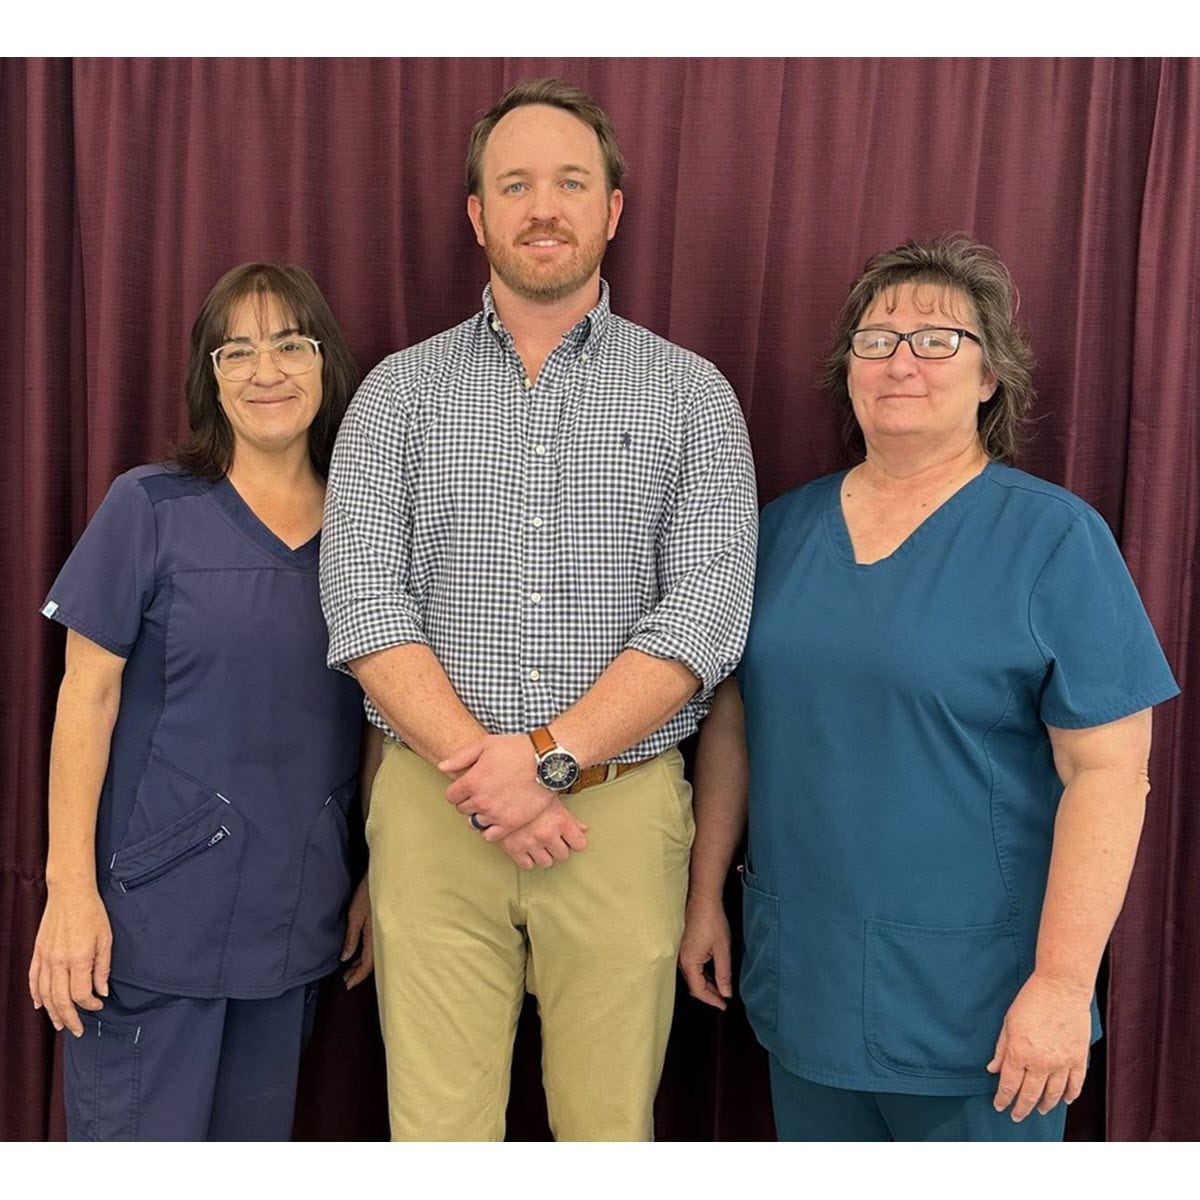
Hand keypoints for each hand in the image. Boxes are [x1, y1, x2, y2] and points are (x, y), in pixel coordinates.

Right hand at [28, 884, 111, 1036]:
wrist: (70, 893)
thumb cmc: (92, 913)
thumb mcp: (106, 939)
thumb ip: (103, 968)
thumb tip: (102, 992)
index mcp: (77, 959)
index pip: (80, 994)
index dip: (89, 1005)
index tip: (98, 1005)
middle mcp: (58, 962)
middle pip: (60, 1000)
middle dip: (69, 1018)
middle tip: (77, 1030)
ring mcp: (44, 958)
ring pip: (44, 994)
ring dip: (51, 1012)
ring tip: (59, 1024)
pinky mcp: (37, 953)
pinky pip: (33, 980)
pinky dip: (35, 995)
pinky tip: (39, 1004)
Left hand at [340, 876, 373, 988]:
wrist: (385, 877)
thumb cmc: (369, 893)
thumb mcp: (355, 915)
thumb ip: (351, 938)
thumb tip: (345, 957)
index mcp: (374, 937)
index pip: (367, 965)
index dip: (357, 976)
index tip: (347, 985)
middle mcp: (381, 937)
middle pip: (371, 962)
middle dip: (358, 973)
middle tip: (346, 978)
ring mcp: (383, 932)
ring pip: (373, 955)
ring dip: (361, 963)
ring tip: (349, 968)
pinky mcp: (382, 925)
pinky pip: (375, 946)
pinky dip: (365, 953)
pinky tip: (358, 952)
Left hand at [440, 733, 553, 838]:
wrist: (546, 762)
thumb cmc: (518, 750)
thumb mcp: (486, 744)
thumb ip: (461, 757)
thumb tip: (442, 767)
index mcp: (472, 781)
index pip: (451, 796)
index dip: (458, 790)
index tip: (467, 787)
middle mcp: (481, 800)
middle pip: (463, 809)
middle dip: (469, 801)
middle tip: (481, 793)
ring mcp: (495, 814)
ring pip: (474, 823)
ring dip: (478, 815)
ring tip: (489, 806)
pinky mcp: (510, 824)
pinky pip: (490, 835)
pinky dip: (489, 829)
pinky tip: (495, 819)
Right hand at [498, 797, 588, 869]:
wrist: (501, 789)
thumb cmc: (530, 791)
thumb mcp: (553, 800)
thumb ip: (570, 818)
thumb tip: (584, 829)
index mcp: (561, 821)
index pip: (580, 844)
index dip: (575, 841)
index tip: (570, 839)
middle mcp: (547, 834)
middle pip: (563, 855)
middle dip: (558, 848)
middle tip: (552, 839)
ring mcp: (531, 843)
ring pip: (546, 863)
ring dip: (544, 855)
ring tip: (539, 843)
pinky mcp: (514, 849)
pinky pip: (527, 865)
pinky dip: (527, 859)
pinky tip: (527, 848)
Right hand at [678, 895, 732, 1009]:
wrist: (703, 899)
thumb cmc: (712, 920)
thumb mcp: (722, 950)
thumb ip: (723, 974)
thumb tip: (726, 992)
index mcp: (689, 963)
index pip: (699, 990)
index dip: (712, 1000)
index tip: (724, 1005)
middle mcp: (681, 960)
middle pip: (694, 985)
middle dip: (709, 994)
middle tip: (724, 998)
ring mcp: (680, 953)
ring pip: (692, 977)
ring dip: (706, 984)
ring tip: (721, 987)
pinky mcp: (683, 947)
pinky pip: (691, 967)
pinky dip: (702, 974)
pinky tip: (712, 972)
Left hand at [987, 972, 1091, 1119]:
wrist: (1061, 988)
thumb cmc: (1031, 1000)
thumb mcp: (1008, 1022)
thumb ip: (1001, 1049)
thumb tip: (993, 1069)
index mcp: (1020, 1053)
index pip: (1009, 1085)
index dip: (1003, 1098)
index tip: (999, 1106)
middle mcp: (1041, 1062)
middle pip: (1030, 1094)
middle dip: (1021, 1108)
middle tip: (1016, 1116)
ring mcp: (1062, 1062)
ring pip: (1054, 1094)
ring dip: (1045, 1105)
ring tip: (1039, 1110)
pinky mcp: (1079, 1058)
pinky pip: (1075, 1083)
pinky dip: (1070, 1095)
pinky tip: (1065, 1101)